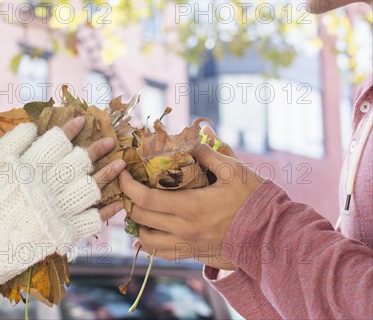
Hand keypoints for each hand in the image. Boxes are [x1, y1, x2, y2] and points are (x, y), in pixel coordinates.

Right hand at [0, 117, 124, 311]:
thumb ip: (9, 145)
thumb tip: (32, 126)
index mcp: (27, 168)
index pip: (57, 141)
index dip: (72, 128)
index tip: (82, 120)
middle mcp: (45, 187)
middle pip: (80, 160)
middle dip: (97, 147)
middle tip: (108, 141)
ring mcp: (56, 211)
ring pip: (91, 187)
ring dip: (109, 174)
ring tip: (121, 164)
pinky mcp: (62, 234)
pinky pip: (92, 220)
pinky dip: (106, 212)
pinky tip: (117, 203)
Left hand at [119, 128, 261, 269]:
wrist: (273, 236)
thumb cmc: (255, 200)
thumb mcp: (235, 171)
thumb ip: (209, 154)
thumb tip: (191, 141)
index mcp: (190, 207)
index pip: (145, 199)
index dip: (127, 185)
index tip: (122, 171)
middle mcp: (183, 229)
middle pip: (140, 218)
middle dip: (129, 200)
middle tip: (131, 185)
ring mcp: (187, 244)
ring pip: (146, 240)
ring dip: (138, 223)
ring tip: (141, 207)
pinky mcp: (192, 254)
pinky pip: (160, 254)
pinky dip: (148, 243)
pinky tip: (148, 231)